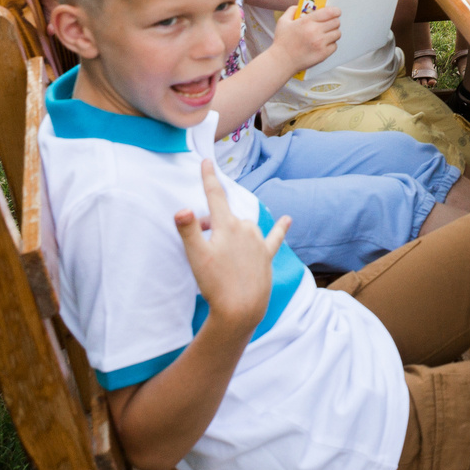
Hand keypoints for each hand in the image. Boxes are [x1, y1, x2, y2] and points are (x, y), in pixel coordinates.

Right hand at [173, 160, 288, 332]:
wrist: (241, 308)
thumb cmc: (215, 283)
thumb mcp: (197, 256)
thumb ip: (189, 230)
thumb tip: (182, 209)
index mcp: (227, 225)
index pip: (215, 195)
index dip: (209, 177)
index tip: (206, 161)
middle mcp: (246, 228)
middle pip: (225, 216)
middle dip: (211, 224)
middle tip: (201, 245)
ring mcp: (258, 241)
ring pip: (243, 227)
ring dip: (232, 231)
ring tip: (220, 253)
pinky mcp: (267, 255)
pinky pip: (275, 237)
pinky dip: (281, 227)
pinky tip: (288, 219)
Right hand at [279, 6, 341, 69]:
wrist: (282, 61)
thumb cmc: (282, 43)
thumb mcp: (283, 22)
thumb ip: (292, 10)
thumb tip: (300, 6)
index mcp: (306, 22)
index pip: (329, 12)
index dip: (335, 11)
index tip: (336, 12)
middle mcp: (315, 31)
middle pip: (336, 22)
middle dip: (334, 21)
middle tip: (329, 24)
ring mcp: (320, 43)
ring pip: (337, 33)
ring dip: (333, 33)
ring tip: (326, 34)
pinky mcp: (323, 54)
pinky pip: (335, 45)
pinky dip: (331, 44)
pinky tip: (323, 44)